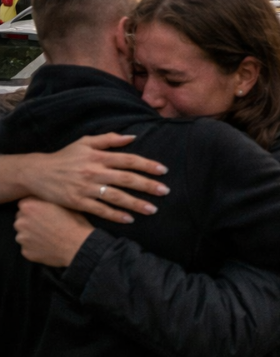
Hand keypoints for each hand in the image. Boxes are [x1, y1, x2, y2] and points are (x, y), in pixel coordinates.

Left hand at [14, 198, 92, 267]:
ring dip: (33, 235)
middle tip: (48, 224)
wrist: (79, 245)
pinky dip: (36, 247)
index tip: (44, 211)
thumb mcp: (63, 205)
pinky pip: (28, 247)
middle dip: (31, 221)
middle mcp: (21, 222)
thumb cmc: (74, 223)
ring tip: (50, 236)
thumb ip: (47, 202)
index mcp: (29, 206)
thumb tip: (43, 201)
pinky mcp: (25, 251)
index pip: (24, 204)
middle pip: (21, 219)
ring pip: (24, 234)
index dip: (35, 207)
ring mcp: (22, 238)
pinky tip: (49, 245)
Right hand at [21, 134, 167, 223]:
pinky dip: (115, 215)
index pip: (129, 160)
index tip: (163, 171)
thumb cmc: (65, 157)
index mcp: (99, 156)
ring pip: (116, 196)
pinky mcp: (77, 202)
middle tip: (165, 191)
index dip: (148, 165)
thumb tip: (132, 137)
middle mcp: (95, 171)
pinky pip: (100, 210)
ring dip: (136, 203)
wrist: (37, 173)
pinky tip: (129, 219)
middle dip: (148, 185)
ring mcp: (86, 188)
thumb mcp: (85, 142)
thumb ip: (109, 139)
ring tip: (152, 209)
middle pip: (127, 179)